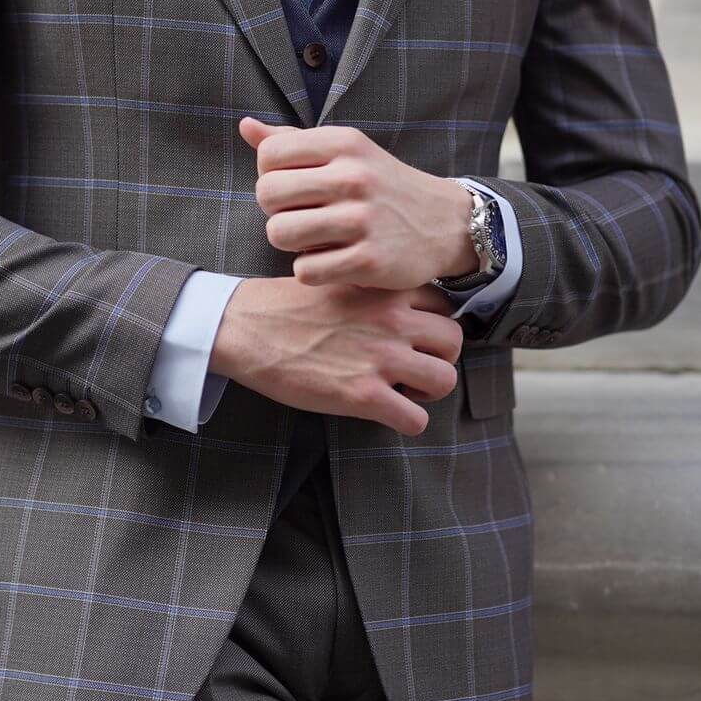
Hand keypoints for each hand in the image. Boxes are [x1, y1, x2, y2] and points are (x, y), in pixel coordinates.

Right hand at [211, 275, 462, 435]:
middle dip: (439, 357)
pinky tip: (385, 412)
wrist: (246, 327)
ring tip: (403, 391)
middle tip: (413, 367)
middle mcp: (392, 320)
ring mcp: (381, 358)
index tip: (413, 336)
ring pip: (445, 381)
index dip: (431, 323)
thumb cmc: (284, 305)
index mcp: (386, 289)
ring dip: (428, 392)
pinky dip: (407, 421)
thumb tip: (398, 309)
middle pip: (454, 341)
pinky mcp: (364, 395)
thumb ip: (374, 292)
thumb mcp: (338, 279)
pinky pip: (416, 419)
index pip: (443, 305)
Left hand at [239, 117, 475, 293]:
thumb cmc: (382, 186)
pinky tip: (331, 260)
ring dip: (290, 242)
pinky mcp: (369, 261)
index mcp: (344, 144)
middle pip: (267, 194)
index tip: (293, 186)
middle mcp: (353, 177)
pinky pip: (305, 270)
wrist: (445, 224)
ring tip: (312, 239)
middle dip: (275, 209)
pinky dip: (312, 270)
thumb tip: (246, 126)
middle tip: (299, 215)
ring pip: (280, 233)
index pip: (269, 154)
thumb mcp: (346, 152)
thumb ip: (293, 141)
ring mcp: (362, 220)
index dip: (270, 174)